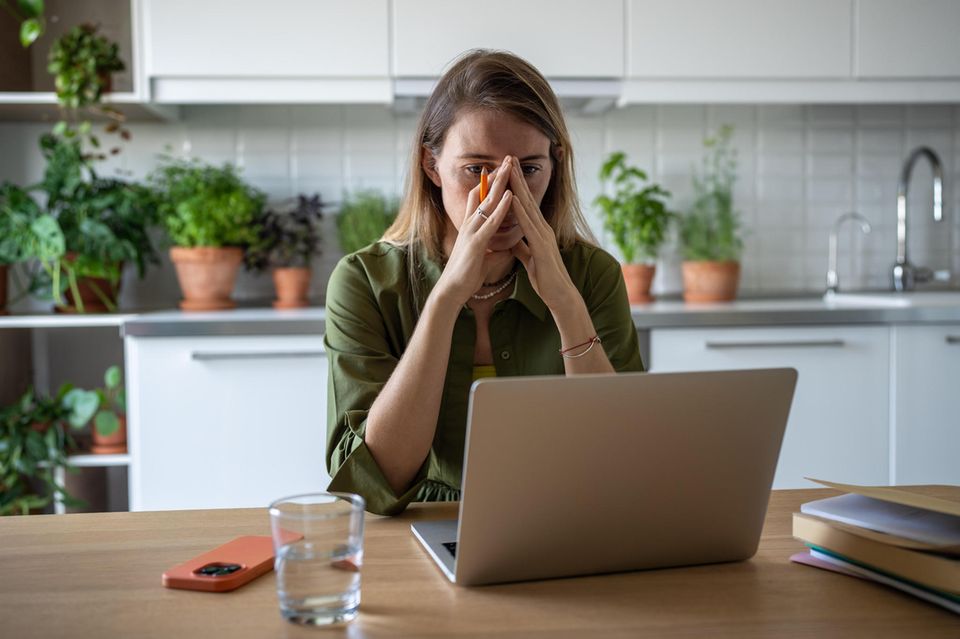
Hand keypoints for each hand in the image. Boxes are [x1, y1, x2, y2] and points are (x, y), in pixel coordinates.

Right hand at [434, 157, 514, 305]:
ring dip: (500, 184)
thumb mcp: (483, 260)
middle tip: (507, 159)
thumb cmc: (466, 277)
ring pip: (487, 202)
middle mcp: (469, 225)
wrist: (452, 291)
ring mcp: (471, 232)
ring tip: (510, 167)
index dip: (489, 184)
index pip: (480, 199)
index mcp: (471, 228)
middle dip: (496, 176)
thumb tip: (505, 250)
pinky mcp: (476, 243)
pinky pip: (491, 221)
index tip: (501, 171)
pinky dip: (501, 207)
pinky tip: (510, 195)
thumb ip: (493, 252)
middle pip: (483, 193)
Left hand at [507, 156, 577, 309]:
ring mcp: (543, 236)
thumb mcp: (529, 258)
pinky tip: (512, 199)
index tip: (508, 169)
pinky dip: (520, 211)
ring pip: (528, 207)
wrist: (559, 295)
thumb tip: (513, 239)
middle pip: (528, 198)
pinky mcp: (542, 247)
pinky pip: (528, 226)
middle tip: (509, 157)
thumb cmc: (546, 278)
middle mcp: (542, 229)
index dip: (517, 186)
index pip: (525, 204)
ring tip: (509, 169)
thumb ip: (522, 246)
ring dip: (518, 187)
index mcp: (538, 231)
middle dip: (517, 178)